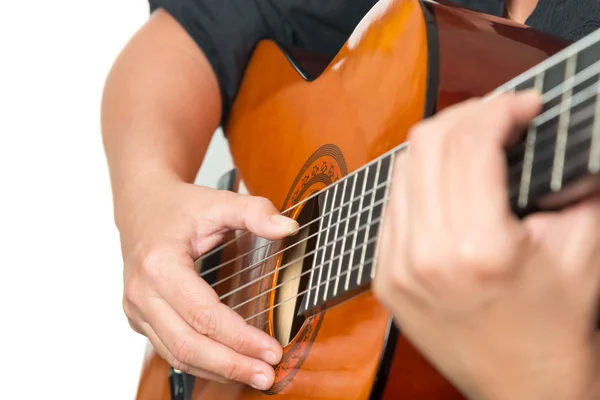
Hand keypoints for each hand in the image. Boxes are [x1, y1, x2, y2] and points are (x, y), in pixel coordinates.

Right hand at [117, 179, 297, 389]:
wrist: (142, 207)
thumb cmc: (178, 207)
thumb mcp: (218, 202)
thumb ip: (255, 212)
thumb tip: (289, 227)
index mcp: (159, 264)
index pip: (203, 314)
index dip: (239, 337)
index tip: (272, 350)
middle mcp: (141, 292)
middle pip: (187, 344)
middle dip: (231, 365)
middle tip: (267, 374)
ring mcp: (136, 310)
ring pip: (176, 354)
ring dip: (217, 370)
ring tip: (254, 375)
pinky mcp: (140, 319)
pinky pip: (170, 350)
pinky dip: (201, 363)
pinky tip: (229, 366)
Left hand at [373, 91, 599, 399]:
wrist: (524, 385)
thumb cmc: (556, 323)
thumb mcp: (583, 246)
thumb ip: (567, 178)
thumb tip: (544, 130)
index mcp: (476, 247)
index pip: (468, 144)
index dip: (498, 109)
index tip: (522, 106)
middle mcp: (423, 254)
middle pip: (427, 145)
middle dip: (466, 116)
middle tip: (498, 118)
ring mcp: (395, 266)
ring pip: (402, 170)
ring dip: (440, 146)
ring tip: (474, 146)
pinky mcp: (384, 276)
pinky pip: (392, 205)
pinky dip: (419, 182)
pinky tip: (446, 183)